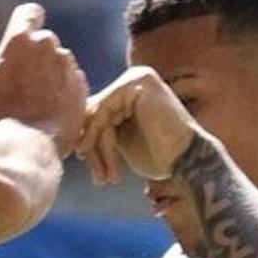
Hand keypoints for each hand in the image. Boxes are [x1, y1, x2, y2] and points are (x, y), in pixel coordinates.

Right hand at [0, 2, 88, 150]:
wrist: (31, 141)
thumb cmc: (5, 111)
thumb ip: (8, 55)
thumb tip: (17, 48)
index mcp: (21, 38)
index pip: (30, 13)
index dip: (29, 22)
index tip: (26, 37)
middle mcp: (47, 44)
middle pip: (44, 42)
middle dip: (37, 57)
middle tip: (26, 85)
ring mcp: (67, 64)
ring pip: (59, 63)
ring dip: (51, 76)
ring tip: (38, 103)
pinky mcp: (81, 84)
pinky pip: (71, 82)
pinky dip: (63, 92)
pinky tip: (52, 111)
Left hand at [76, 63, 201, 184]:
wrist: (187, 162)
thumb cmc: (160, 157)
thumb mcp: (120, 141)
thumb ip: (100, 130)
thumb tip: (70, 131)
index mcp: (130, 91)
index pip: (96, 113)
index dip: (89, 143)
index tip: (94, 171)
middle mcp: (133, 80)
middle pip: (94, 112)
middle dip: (93, 148)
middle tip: (99, 178)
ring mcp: (136, 79)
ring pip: (97, 114)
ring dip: (97, 149)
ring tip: (106, 176)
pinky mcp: (136, 83)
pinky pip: (103, 110)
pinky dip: (97, 136)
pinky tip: (103, 160)